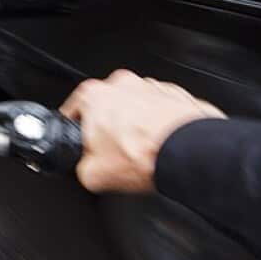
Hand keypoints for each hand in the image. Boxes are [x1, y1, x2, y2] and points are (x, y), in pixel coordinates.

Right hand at [60, 70, 224, 192]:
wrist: (189, 153)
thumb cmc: (146, 154)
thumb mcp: (92, 175)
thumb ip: (82, 167)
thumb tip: (88, 170)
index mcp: (94, 95)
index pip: (72, 110)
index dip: (74, 131)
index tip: (79, 141)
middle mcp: (121, 84)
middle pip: (105, 108)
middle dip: (107, 128)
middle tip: (113, 153)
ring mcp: (151, 86)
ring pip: (134, 107)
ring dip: (134, 125)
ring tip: (140, 152)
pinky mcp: (175, 95)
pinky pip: (159, 110)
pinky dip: (158, 125)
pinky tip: (159, 145)